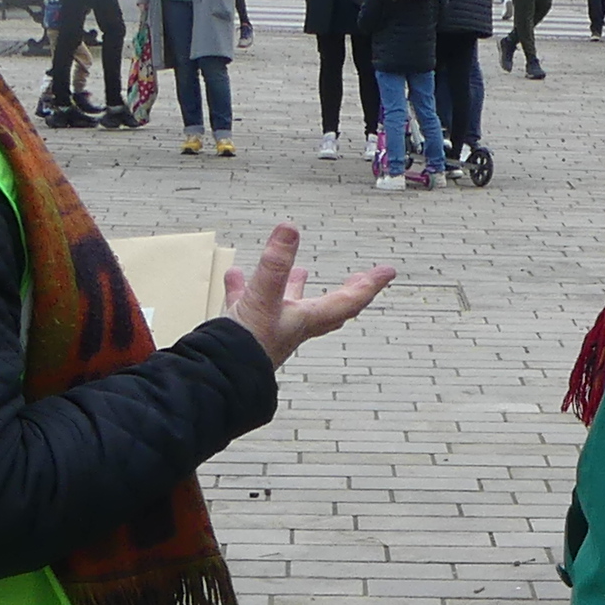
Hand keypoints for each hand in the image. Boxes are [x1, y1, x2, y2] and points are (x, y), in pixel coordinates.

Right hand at [226, 224, 393, 368]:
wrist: (215, 376)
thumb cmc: (245, 345)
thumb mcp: (262, 298)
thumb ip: (275, 264)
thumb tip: (290, 228)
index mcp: (306, 320)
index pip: (348, 302)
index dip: (369, 285)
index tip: (389, 272)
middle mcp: (292, 326)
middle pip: (328, 308)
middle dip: (346, 292)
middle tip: (361, 279)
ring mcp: (268, 330)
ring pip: (287, 305)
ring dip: (295, 287)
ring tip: (301, 269)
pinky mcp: (244, 331)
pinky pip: (247, 304)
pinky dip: (243, 288)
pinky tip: (234, 276)